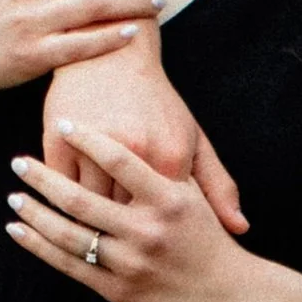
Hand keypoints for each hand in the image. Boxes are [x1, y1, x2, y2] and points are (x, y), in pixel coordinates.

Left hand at [4, 132, 256, 301]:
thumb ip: (166, 170)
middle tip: (18, 162)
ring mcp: (132, 262)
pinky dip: (40, 246)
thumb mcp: (195, 196)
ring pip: (69, 234)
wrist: (232, 294)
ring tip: (14, 195)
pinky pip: (70, 264)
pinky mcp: (120, 290)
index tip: (64, 122)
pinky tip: (19, 231)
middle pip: (81, 199)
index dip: (86, 139)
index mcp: (168, 198)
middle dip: (42, 180)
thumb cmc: (209, 239)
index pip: (117, 159)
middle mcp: (148, 229)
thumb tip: (136, 140)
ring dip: (34, 213)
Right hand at [40, 43, 247, 235]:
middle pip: (125, 220)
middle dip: (122, 237)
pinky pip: (61, 187)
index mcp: (171, 160)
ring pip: (88, 209)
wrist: (112, 53)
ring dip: (87, 223)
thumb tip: (240, 229)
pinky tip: (63, 204)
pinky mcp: (61, 141)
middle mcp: (135, 154)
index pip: (164, 221)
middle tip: (120, 248)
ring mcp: (95, 148)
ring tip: (89, 233)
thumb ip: (217, 186)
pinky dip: (62, 199)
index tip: (155, 247)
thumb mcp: (193, 138)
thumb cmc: (157, 101)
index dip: (158, 237)